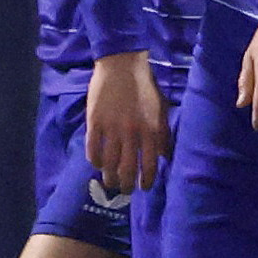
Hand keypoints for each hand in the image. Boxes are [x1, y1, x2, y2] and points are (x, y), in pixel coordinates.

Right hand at [86, 50, 171, 192]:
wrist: (122, 66)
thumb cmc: (145, 87)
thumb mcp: (161, 110)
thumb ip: (163, 134)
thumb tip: (165, 156)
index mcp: (151, 131)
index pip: (149, 165)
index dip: (146, 180)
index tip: (144, 188)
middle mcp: (132, 133)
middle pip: (127, 169)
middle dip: (126, 185)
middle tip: (125, 191)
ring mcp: (112, 129)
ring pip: (109, 163)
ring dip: (109, 177)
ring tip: (109, 183)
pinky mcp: (94, 122)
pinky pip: (92, 149)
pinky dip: (94, 160)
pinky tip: (97, 164)